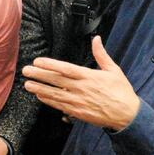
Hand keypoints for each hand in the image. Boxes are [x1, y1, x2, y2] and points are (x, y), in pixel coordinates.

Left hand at [22, 36, 139, 130]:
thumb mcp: (113, 70)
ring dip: (40, 89)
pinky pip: (60, 106)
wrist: (127, 115)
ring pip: (55, 94)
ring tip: (27, 85)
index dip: (50, 65)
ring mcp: (78, 101)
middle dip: (39, 75)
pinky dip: (49, 101)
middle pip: (56, 81)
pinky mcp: (78, 113)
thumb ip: (101, 54)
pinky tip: (39, 96)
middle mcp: (81, 89)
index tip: (38, 61)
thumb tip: (96, 38)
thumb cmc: (121, 91)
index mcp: (89, 76)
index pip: (65, 69)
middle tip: (26, 71)